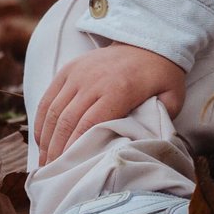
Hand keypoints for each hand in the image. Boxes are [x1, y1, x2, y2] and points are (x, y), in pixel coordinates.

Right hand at [37, 41, 185, 161]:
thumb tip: (142, 144)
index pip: (89, 125)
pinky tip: (42, 140)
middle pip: (66, 121)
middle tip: (53, 171)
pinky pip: (48, 98)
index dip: (75, 149)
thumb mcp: (172, 97)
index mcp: (119, 89)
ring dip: (46, 139)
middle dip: (57, 150)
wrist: (149, 42)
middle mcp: (94, 80)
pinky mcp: (68, 69)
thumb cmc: (161, 76)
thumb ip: (160, 121)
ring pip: (53, 112)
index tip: (69, 168)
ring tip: (45, 161)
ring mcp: (78, 73)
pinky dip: (42, 121)